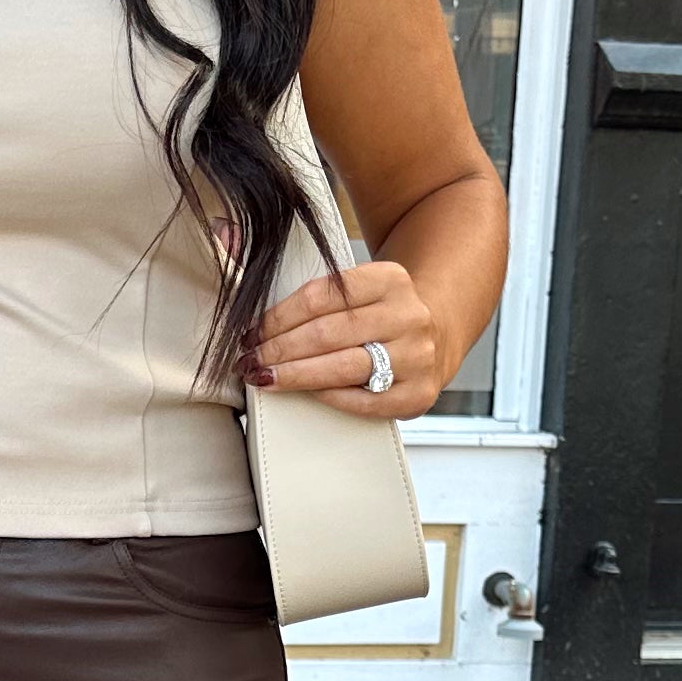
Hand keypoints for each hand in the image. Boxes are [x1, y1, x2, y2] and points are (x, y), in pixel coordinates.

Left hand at [245, 261, 442, 419]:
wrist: (437, 336)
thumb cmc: (382, 314)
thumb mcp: (361, 288)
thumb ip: (318, 292)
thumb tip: (244, 279)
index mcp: (390, 279)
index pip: (321, 296)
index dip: (278, 317)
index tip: (252, 332)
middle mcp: (409, 316)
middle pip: (328, 334)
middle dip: (280, 349)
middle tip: (251, 359)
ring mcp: (417, 357)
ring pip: (343, 368)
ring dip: (296, 374)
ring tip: (266, 376)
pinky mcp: (418, 394)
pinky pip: (363, 401)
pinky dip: (327, 397)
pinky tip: (305, 392)